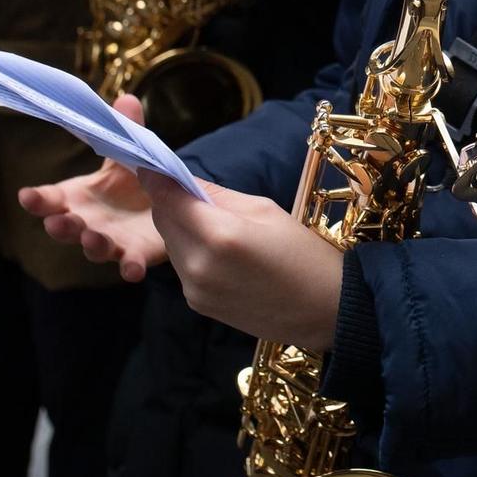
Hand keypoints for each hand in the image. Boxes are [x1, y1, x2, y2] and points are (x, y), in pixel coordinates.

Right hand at [16, 94, 166, 281]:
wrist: (163, 203)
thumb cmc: (131, 177)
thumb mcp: (127, 152)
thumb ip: (124, 130)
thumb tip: (127, 100)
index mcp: (78, 195)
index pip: (51, 198)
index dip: (39, 199)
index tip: (26, 195)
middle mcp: (88, 220)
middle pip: (66, 227)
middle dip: (60, 226)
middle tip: (56, 222)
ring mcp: (110, 240)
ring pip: (94, 247)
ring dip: (91, 245)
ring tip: (92, 238)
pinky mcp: (135, 254)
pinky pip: (130, 264)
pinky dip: (130, 268)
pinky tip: (133, 269)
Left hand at [142, 171, 344, 350]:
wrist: (325, 310)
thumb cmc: (304, 253)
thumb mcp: (264, 210)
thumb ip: (218, 195)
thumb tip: (184, 181)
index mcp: (219, 235)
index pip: (168, 200)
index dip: (156, 180)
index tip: (150, 166)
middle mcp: (198, 265)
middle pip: (163, 222)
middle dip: (171, 203)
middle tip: (192, 193)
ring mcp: (195, 290)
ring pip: (170, 245)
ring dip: (181, 229)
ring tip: (214, 225)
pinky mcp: (198, 304)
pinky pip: (182, 267)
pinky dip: (191, 252)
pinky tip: (220, 252)